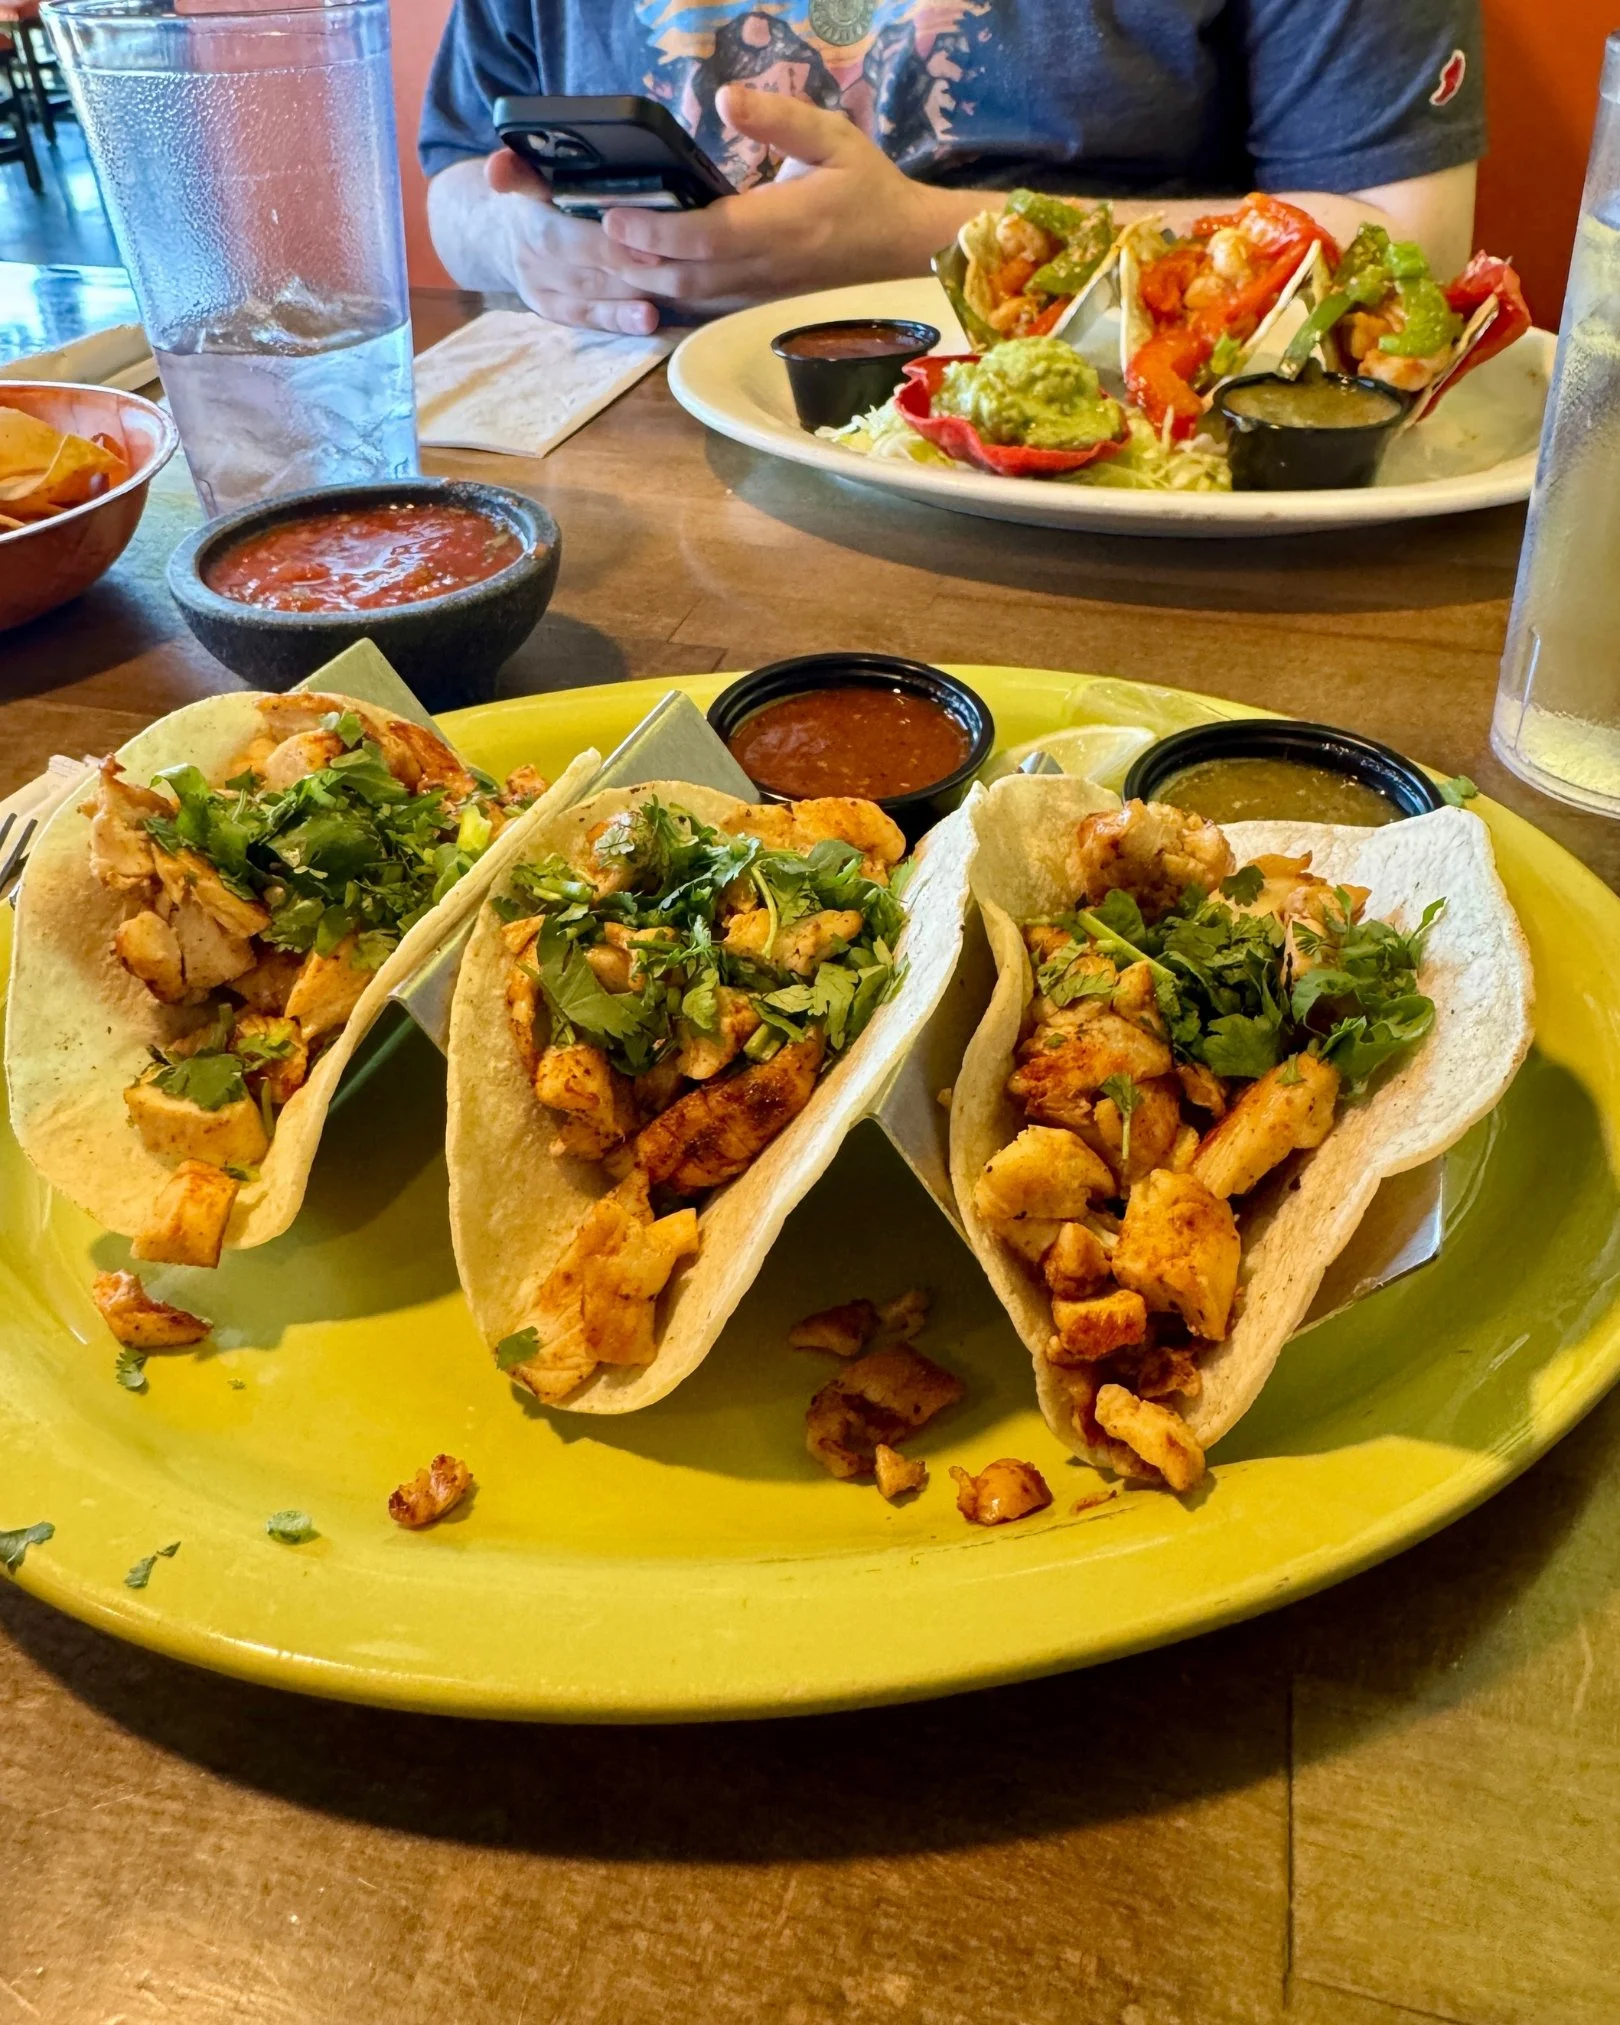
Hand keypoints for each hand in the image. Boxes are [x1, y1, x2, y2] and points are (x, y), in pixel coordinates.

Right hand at [484, 146, 661, 334]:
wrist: (494, 235)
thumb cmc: (529, 196)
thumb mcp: (521, 175)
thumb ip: (516, 171)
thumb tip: (495, 171)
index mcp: (529, 222)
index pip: (566, 239)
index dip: (606, 247)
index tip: (645, 247)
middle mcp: (533, 262)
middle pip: (586, 272)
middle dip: (629, 271)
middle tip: (670, 267)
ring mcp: (543, 291)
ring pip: (592, 296)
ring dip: (630, 297)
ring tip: (665, 296)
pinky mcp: (554, 311)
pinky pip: (588, 318)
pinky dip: (617, 320)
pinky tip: (648, 320)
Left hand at [598, 83, 940, 314]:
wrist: (903, 249)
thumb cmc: (868, 187)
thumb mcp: (832, 136)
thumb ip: (778, 119)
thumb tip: (726, 98)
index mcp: (783, 225)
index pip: (705, 235)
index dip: (655, 229)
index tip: (615, 213)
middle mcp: (769, 269)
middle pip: (686, 276)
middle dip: (634, 261)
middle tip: (591, 239)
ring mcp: (763, 295)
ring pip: (691, 300)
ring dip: (644, 284)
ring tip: (604, 259)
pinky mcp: (761, 307)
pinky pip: (706, 308)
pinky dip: (669, 297)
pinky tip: (642, 281)